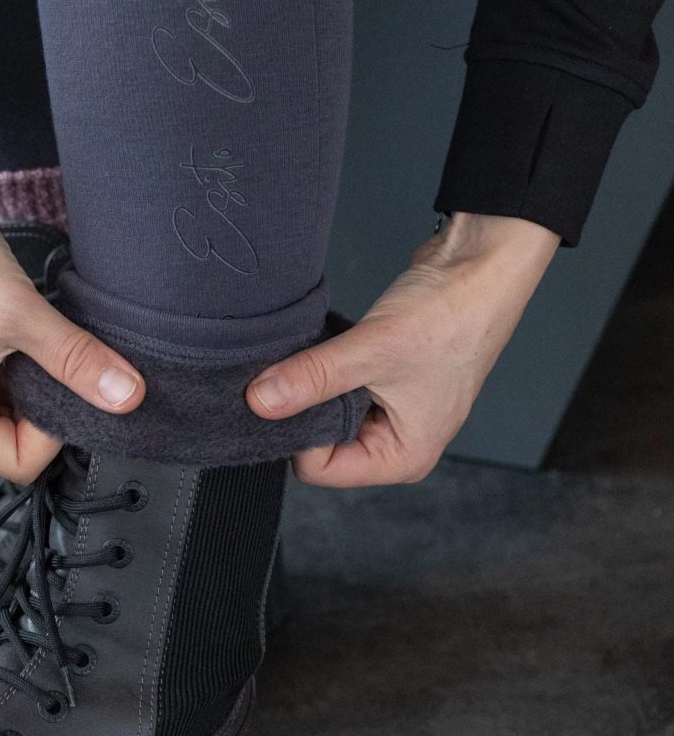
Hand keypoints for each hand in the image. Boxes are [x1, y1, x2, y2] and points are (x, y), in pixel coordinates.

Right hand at [0, 137, 144, 481]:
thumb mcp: (21, 313)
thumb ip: (76, 360)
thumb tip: (124, 395)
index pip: (15, 462)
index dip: (53, 433)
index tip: (70, 391)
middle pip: (1, 446)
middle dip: (36, 417)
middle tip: (53, 370)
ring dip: (22, 392)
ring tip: (32, 348)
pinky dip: (7, 373)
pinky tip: (16, 338)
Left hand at [246, 212, 560, 486]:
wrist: (478, 267)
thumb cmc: (448, 317)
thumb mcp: (370, 351)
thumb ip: (312, 379)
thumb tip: (258, 402)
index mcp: (403, 457)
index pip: (321, 469)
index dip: (301, 432)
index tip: (296, 390)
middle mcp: (397, 443)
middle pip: (321, 444)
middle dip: (306, 407)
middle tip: (305, 367)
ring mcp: (392, 412)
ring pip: (326, 412)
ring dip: (316, 385)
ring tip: (327, 352)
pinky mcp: (384, 381)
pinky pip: (338, 387)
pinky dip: (328, 368)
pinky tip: (334, 344)